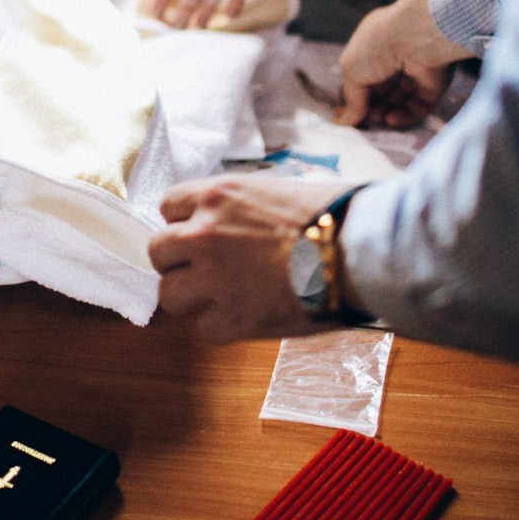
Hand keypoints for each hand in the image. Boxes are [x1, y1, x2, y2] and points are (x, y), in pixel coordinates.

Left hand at [150, 174, 341, 342]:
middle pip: (158, 251)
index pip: (168, 206)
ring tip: (223, 297)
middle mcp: (203, 234)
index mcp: (217, 196)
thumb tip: (241, 219)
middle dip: (179, 261)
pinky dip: (223, 326)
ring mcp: (212, 279)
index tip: (199, 233)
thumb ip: (245, 207)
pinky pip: (204, 329)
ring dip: (192, 296)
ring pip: (169, 294)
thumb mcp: (279, 190)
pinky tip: (250, 316)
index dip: (184, 222)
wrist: (360, 254)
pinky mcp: (230, 320)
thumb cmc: (335, 215)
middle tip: (206, 268)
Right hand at [336, 0, 472, 127]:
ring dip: (387, 113)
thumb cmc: (377, 46)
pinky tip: (392, 119)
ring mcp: (415, 73)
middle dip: (372, 107)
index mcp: (373, 47)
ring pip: (399, 101)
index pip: (364, 76)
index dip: (356, 95)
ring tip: (379, 119)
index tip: (349, 113)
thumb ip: (351, 99)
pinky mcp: (432, 87)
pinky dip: (405, 116)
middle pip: (381, 92)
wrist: (416, 38)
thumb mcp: (352, 70)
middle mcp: (395, 59)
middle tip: (366, 119)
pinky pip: (417, 106)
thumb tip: (346, 122)